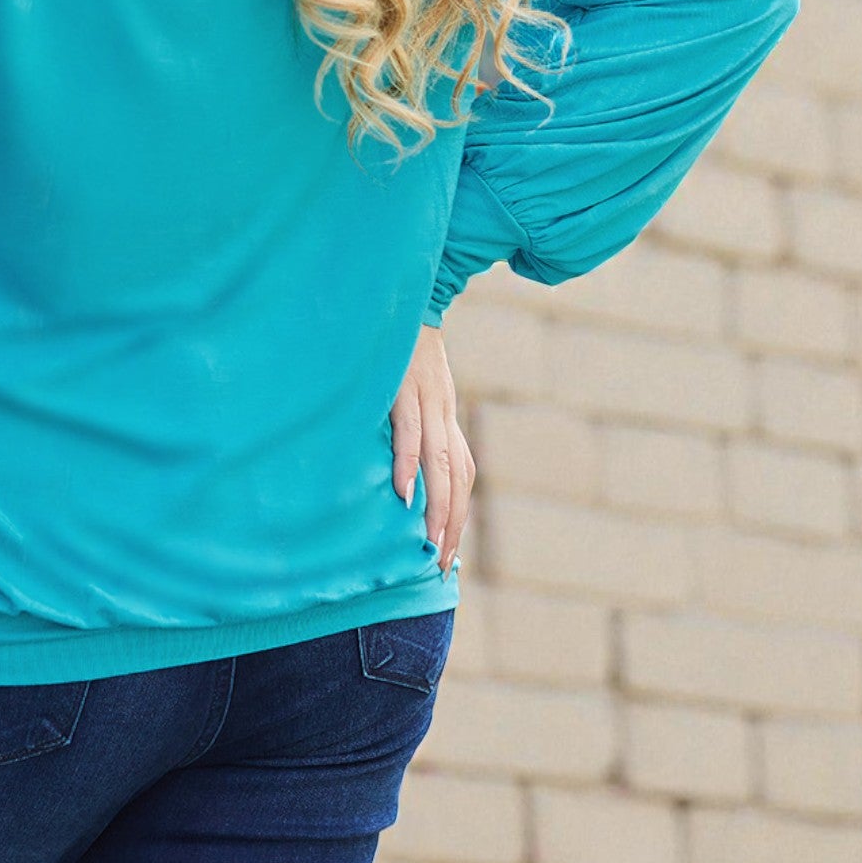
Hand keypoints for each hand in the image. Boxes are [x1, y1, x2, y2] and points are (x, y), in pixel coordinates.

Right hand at [390, 324, 474, 572]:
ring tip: (428, 542)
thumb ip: (413, 425)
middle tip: (439, 563)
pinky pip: (409, 433)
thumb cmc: (399, 350)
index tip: (447, 553)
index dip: (457, 514)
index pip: (462, 476)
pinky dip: (407, 464)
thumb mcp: (411, 391)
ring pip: (438, 463)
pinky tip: (402, 493)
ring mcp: (427, 402)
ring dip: (436, 506)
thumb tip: (401, 468)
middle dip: (450, 523)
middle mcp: (444, 413)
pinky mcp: (404, 390)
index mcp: (446, 417)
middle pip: (456, 478)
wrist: (404, 299)